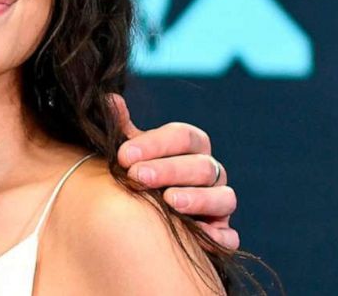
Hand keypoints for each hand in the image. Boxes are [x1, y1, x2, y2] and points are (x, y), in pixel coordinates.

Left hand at [108, 94, 239, 250]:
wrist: (151, 215)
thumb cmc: (142, 175)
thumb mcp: (132, 152)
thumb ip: (123, 130)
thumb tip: (108, 99)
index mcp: (192, 148)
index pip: (183, 136)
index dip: (156, 144)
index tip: (124, 155)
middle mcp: (212, 173)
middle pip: (201, 166)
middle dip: (169, 170)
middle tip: (138, 176)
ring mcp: (220, 203)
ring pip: (223, 197)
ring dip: (197, 198)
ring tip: (169, 201)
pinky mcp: (223, 234)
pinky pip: (229, 236)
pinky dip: (217, 236)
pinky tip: (197, 237)